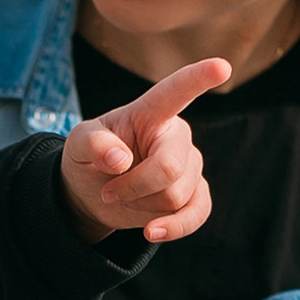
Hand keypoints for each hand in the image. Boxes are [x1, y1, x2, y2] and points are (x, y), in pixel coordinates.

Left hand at [60, 57, 230, 244]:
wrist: (92, 192)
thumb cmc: (89, 157)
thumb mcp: (78, 144)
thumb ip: (93, 144)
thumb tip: (120, 161)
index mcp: (151, 112)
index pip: (177, 91)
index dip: (199, 79)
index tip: (221, 67)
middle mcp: (177, 135)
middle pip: (170, 169)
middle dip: (135, 187)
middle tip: (108, 191)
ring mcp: (189, 164)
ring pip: (176, 196)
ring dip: (141, 205)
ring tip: (124, 195)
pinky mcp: (193, 194)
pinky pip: (197, 214)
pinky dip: (174, 228)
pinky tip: (151, 232)